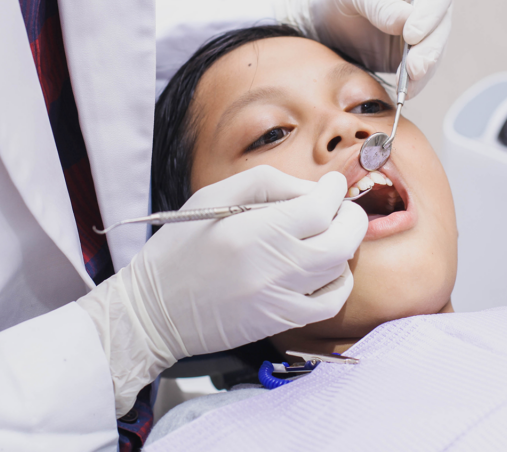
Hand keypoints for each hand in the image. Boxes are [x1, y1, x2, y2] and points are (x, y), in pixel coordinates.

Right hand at [77, 167, 366, 414]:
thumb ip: (266, 184)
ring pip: (339, 271)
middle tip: (344, 208)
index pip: (318, 208)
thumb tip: (310, 190)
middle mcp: (270, 268)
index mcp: (250, 231)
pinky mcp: (281, 322)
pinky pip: (329, 303)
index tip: (332, 185)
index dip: (334, 192)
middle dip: (351, 218)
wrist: (155, 311)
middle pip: (341, 241)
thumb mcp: (210, 198)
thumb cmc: (179, 249)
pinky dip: (338, 282)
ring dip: (344, 247)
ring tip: (330, 234)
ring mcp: (279, 300)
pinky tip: (326, 269)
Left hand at [275, 0, 453, 98]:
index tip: (411, 34)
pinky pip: (423, 70)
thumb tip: (405, 23)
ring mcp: (427, 31)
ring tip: (409, 84)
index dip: (429, 15)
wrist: (329, 22)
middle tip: (414, 68)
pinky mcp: (417, 55)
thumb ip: (380, 5)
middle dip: (429, 50)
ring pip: (436, 52)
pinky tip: (406, 91)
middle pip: (441, 27)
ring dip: (424, 70)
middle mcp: (432, 3)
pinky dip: (416, 82)